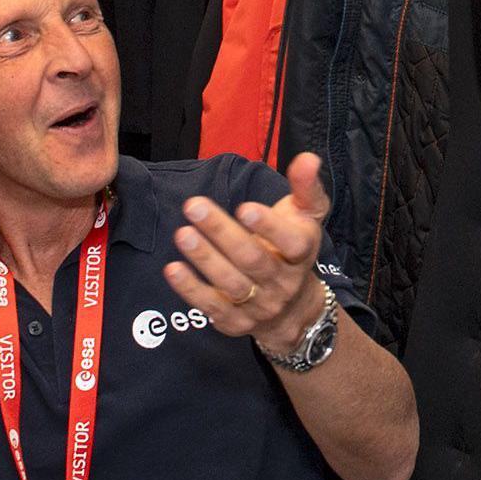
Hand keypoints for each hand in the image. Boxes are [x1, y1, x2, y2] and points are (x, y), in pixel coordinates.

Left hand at [169, 152, 336, 350]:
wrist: (293, 309)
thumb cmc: (293, 249)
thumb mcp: (307, 216)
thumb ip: (306, 186)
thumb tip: (307, 158)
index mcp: (301, 253)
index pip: (291, 243)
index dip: (269, 227)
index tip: (245, 208)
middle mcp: (283, 282)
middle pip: (253, 260)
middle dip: (222, 233)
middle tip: (194, 206)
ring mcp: (260, 305)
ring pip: (232, 284)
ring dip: (205, 259)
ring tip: (182, 234)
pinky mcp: (236, 322)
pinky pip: (213, 307)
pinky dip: (191, 290)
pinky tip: (173, 269)